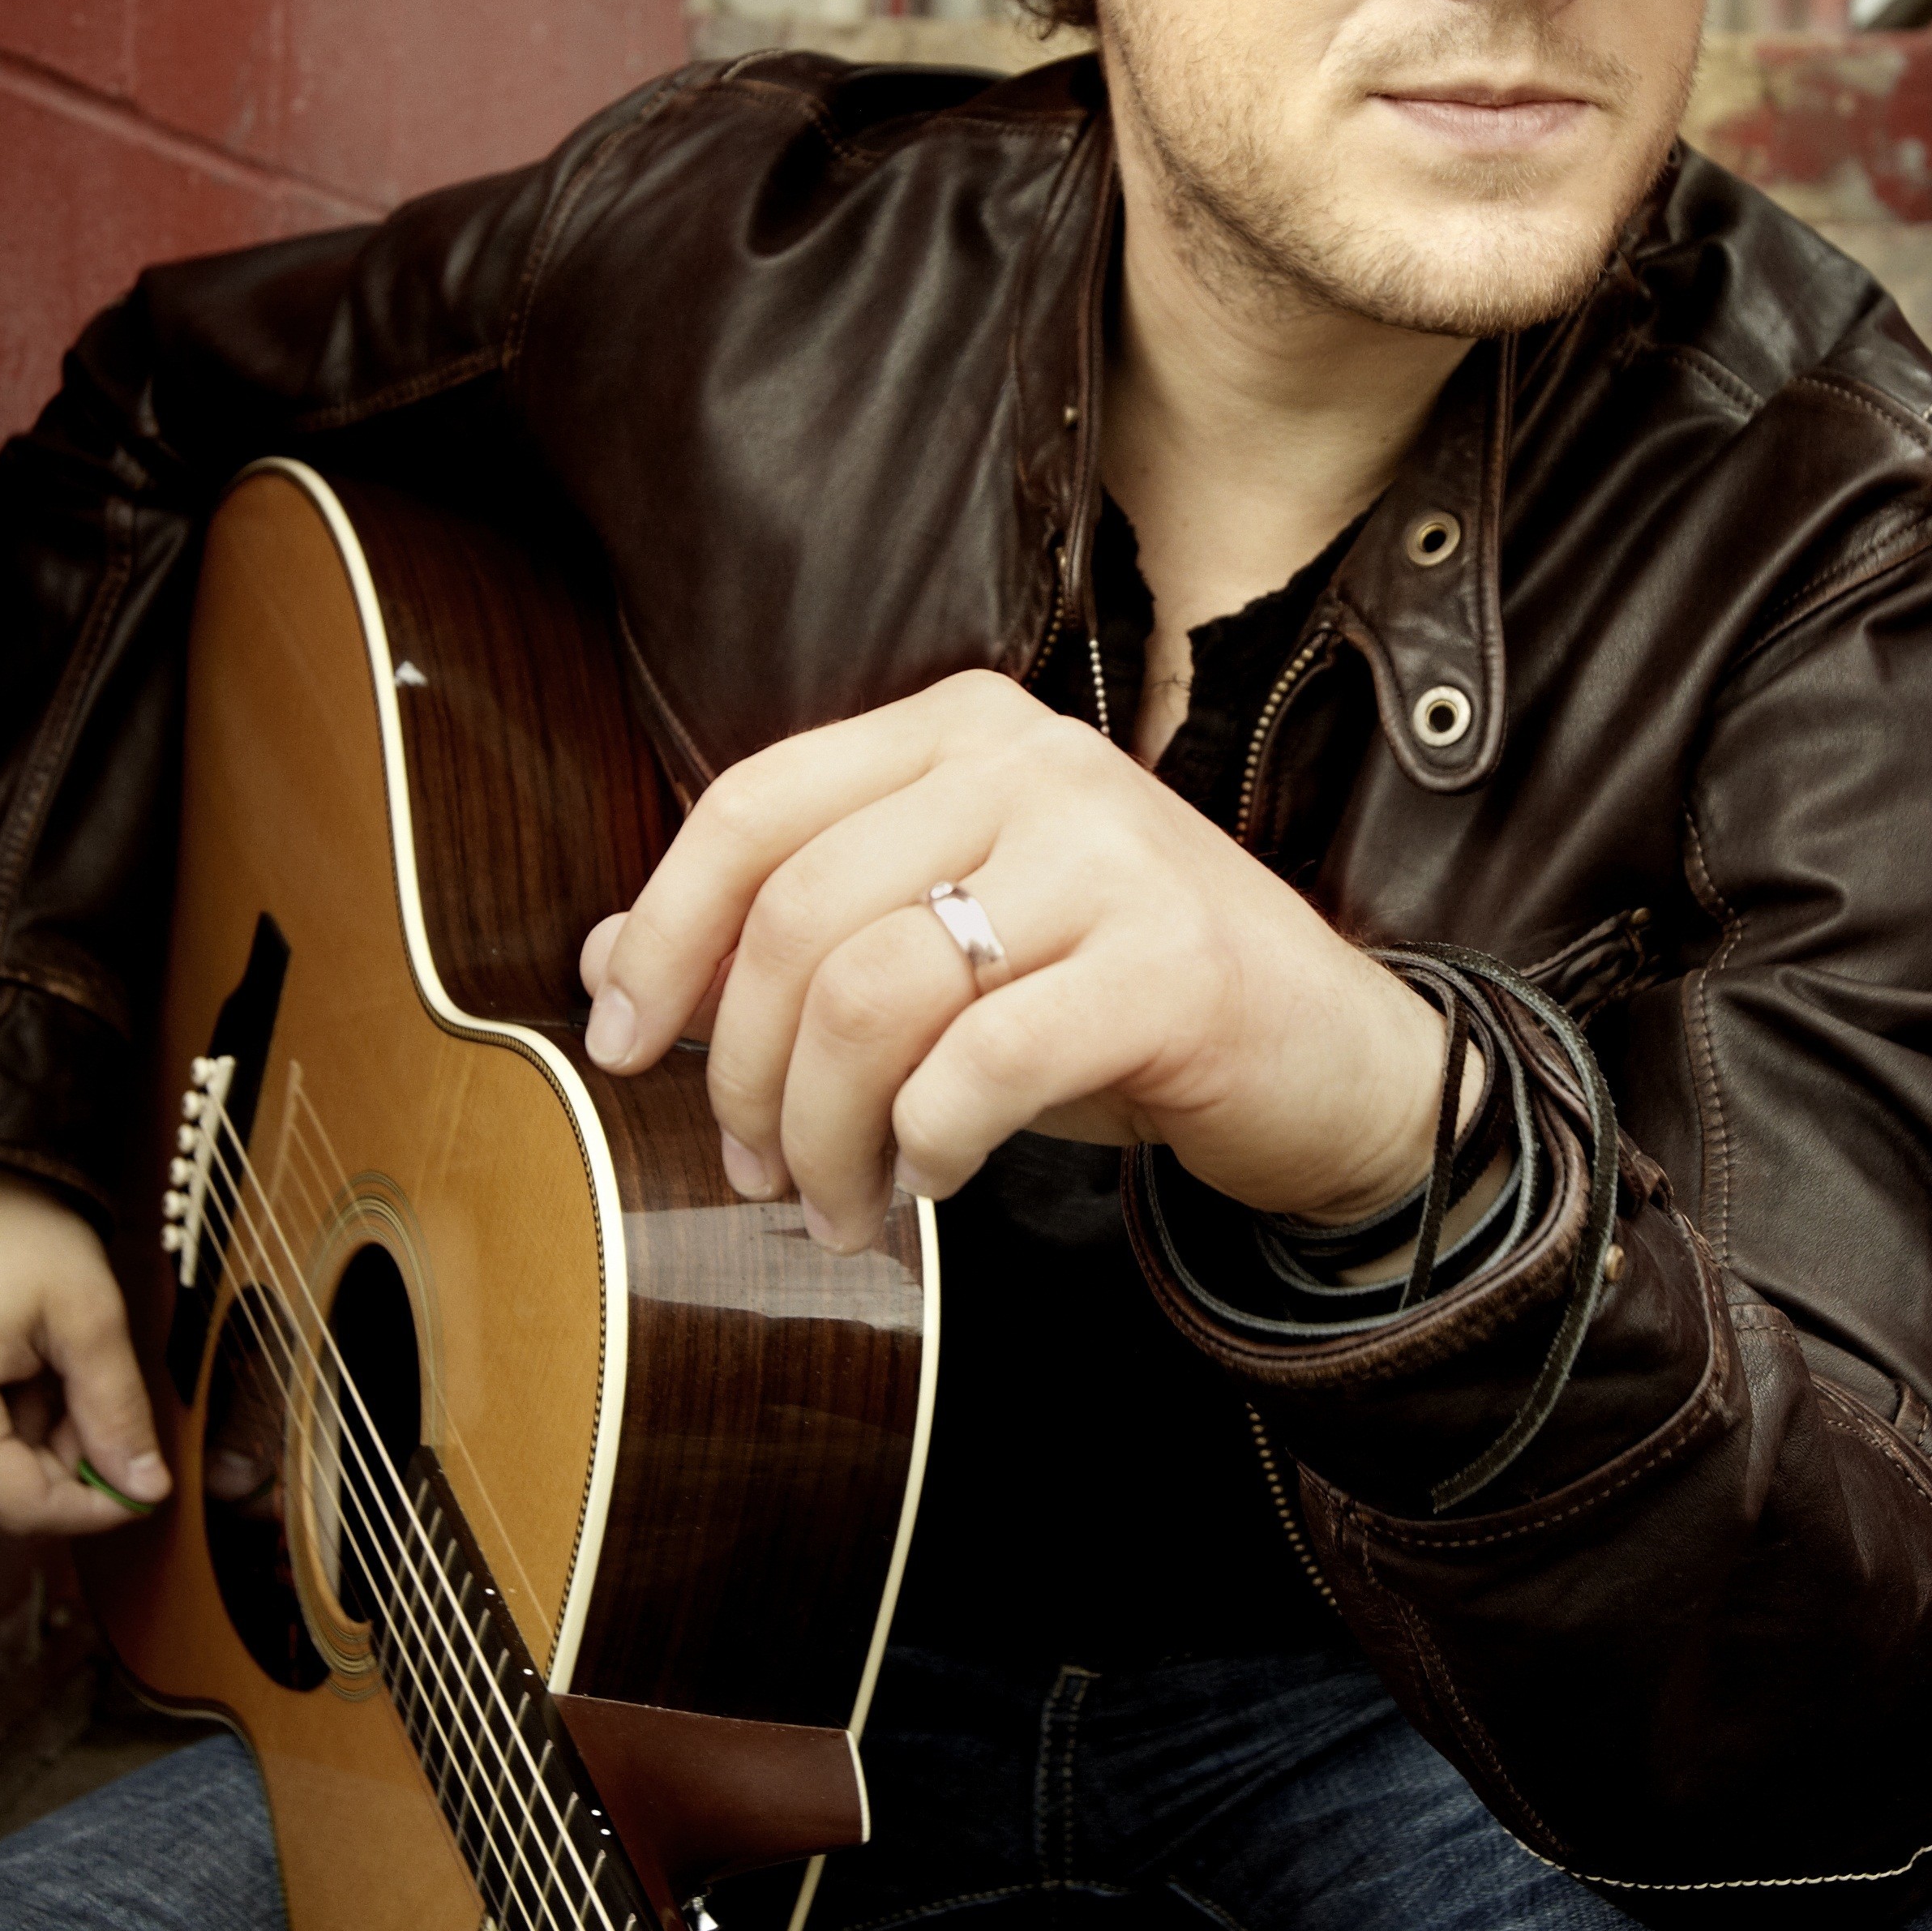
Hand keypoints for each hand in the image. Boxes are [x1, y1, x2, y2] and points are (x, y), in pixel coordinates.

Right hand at [0, 1169, 168, 1536]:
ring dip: (24, 1443)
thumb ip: (116, 1410)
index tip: (139, 1485)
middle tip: (92, 1395)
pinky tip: (16, 1364)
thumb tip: (145, 1488)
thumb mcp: (85, 1313)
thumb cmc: (7, 1223)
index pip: (17, 1506)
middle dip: (57, 1464)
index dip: (90, 1507)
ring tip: (49, 1364)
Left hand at [577, 671, 1457, 1256]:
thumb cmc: (1112, 1004)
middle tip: (756, 1169)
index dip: (664, 932)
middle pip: (799, 917)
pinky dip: (926, 1148)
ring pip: (873, 997)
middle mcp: (1035, 761)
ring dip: (826, 1133)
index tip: (617, 1040)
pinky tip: (932, 1182)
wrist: (1328, 1064)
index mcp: (964, 728)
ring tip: (842, 1201)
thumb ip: (790, 935)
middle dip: (742, 1070)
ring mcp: (1111, 852)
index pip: (754, 805)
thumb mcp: (943, 952)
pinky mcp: (1170, 963)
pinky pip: (979, 1067)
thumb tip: (603, 960)